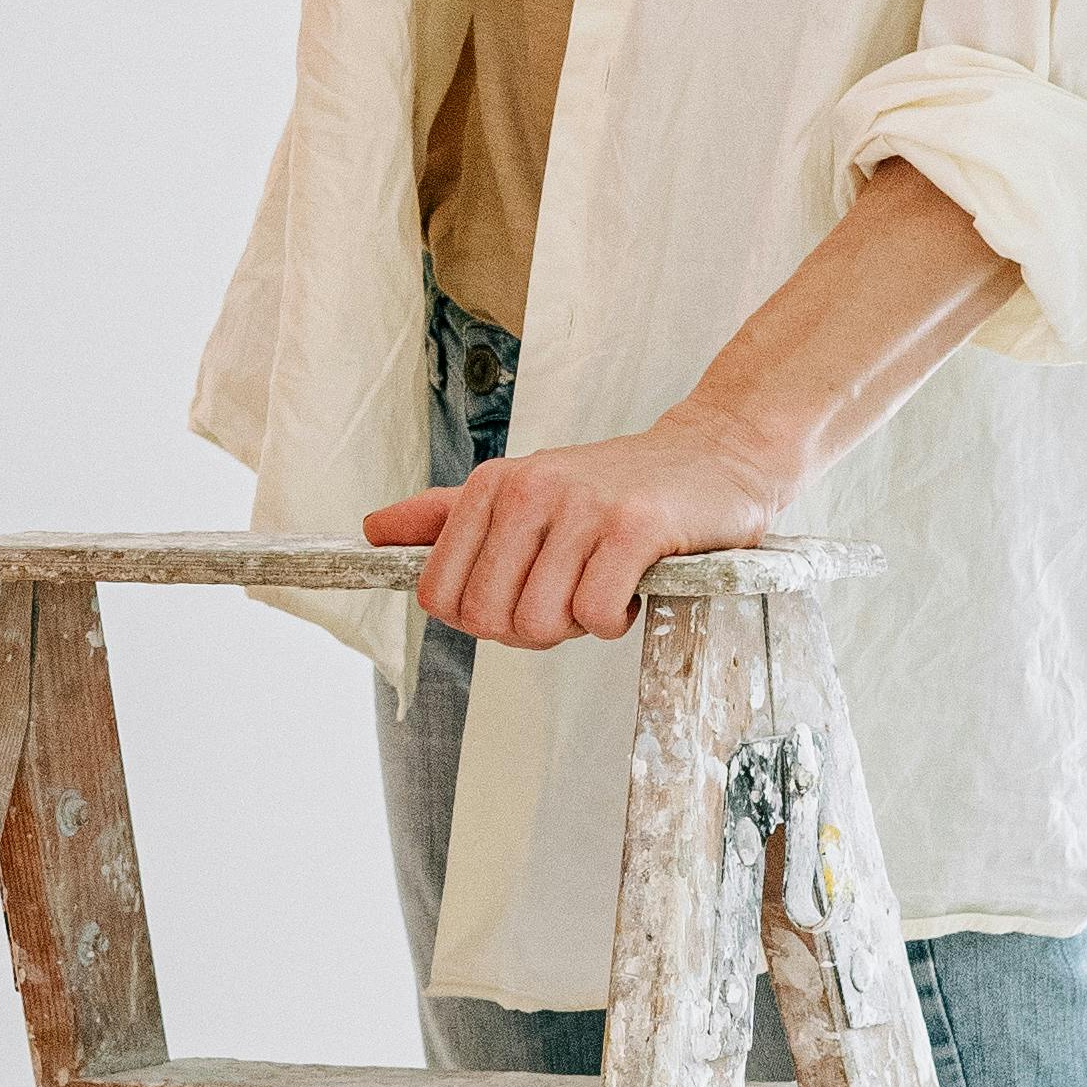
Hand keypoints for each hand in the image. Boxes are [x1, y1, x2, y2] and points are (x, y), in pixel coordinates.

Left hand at [363, 402, 795, 647]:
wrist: (715, 458)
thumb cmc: (615, 487)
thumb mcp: (525, 491)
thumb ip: (447, 516)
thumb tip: (372, 531)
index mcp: (491, 486)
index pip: (441, 594)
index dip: (482, 617)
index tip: (523, 596)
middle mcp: (528, 490)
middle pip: (488, 619)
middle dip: (531, 629)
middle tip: (571, 597)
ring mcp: (581, 506)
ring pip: (539, 623)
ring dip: (578, 625)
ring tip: (605, 586)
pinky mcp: (635, 526)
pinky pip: (596, 614)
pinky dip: (615, 620)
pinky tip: (634, 588)